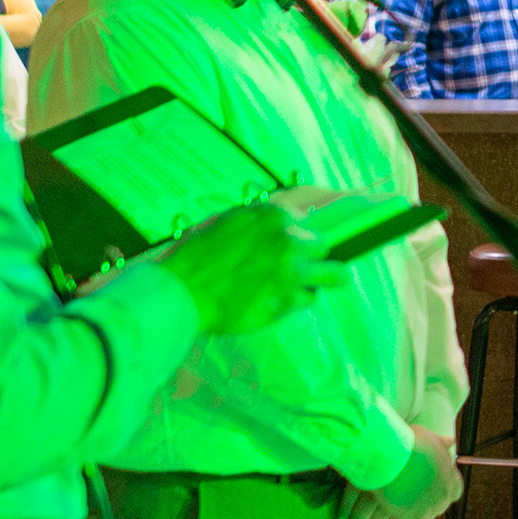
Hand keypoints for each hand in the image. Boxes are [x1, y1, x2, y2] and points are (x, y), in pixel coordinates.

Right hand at [163, 202, 341, 334]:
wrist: (183, 291)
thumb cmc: (198, 257)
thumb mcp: (228, 222)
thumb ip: (258, 220)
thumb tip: (284, 220)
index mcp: (272, 217)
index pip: (304, 222)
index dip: (298, 237)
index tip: (293, 246)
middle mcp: (288, 241)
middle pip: (326, 246)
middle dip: (317, 257)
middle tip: (308, 266)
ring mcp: (292, 272)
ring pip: (335, 275)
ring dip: (321, 280)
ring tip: (310, 285)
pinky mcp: (288, 300)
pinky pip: (309, 299)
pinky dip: (296, 301)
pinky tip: (279, 300)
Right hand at [364, 425, 460, 518]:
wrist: (390, 454)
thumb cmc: (408, 442)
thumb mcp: (428, 438)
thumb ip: (440, 444)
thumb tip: (450, 440)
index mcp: (452, 480)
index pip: (453, 492)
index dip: (439, 488)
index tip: (426, 484)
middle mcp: (445, 498)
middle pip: (437, 506)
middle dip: (425, 501)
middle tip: (408, 491)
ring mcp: (429, 511)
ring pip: (424, 517)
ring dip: (413, 511)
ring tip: (398, 500)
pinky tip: (393, 512)